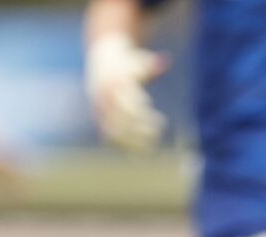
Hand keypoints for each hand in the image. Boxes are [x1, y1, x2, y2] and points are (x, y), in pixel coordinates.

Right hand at [86, 34, 167, 152]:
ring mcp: (100, 109)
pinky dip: (122, 145)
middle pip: (122, 122)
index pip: (130, 106)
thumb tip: (167, 60)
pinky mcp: (99, 118)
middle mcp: (105, 99)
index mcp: (115, 84)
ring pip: (113, 133)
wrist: (102, 58)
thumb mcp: (140, 61)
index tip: (160, 121)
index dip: (145, 117)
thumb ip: (152, 64)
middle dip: (140, 131)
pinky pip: (108, 137)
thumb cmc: (128, 62)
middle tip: (158, 133)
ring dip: (132, 142)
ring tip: (150, 146)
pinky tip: (138, 149)